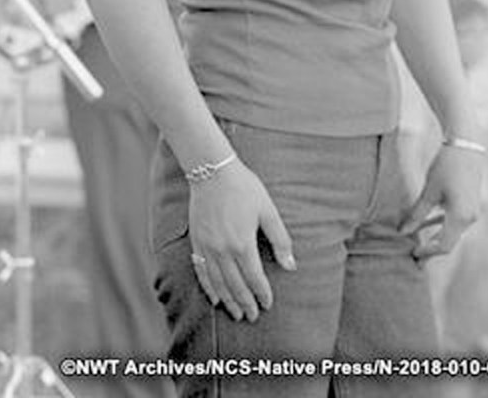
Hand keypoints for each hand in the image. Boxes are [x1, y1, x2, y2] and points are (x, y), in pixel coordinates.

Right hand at [188, 159, 295, 321]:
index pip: (254, 278)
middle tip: (252, 316)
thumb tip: (291, 265)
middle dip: (246, 303)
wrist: (212, 171)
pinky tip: (215, 298)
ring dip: (228, 301)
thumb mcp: (267, 210)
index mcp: (242, 243)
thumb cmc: (244, 188)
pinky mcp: (197, 243)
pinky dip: (208, 288)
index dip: (262, 294)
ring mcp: (207, 248)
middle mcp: (222, 251)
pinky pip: (201, 272)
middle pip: (235, 286)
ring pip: (218, 284)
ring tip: (236, 314)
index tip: (268, 304)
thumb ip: (280, 239)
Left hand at [402, 145, 482, 258]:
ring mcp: (473, 210)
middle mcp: (471, 218)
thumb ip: (416, 214)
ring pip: (453, 230)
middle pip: (450, 241)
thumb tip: (402, 232)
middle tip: (413, 254)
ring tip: (418, 241)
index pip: (443, 246)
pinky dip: (443, 223)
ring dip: (436, 234)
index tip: (413, 256)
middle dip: (431, 247)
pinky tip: (428, 223)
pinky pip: (457, 220)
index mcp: (461, 217)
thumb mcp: (428, 191)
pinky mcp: (472, 202)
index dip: (427, 253)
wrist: (465, 145)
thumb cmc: (445, 166)